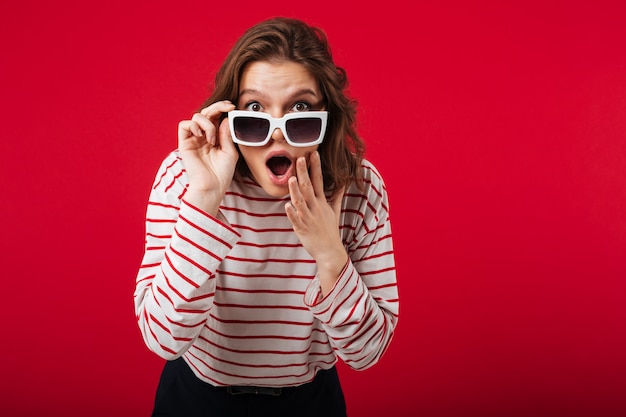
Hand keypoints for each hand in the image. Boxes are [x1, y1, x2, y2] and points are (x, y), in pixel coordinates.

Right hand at [177, 100, 236, 214]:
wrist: (212, 187)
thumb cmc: (222, 173)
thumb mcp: (230, 152)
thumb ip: (227, 135)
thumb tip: (225, 118)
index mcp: (215, 137)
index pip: (217, 117)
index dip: (223, 108)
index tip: (232, 107)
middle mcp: (204, 136)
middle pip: (207, 113)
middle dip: (217, 107)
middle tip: (227, 108)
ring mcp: (194, 139)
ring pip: (197, 117)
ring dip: (208, 124)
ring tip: (213, 140)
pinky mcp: (184, 144)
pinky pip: (184, 125)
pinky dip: (194, 125)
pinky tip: (202, 136)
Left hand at [285, 151, 346, 295]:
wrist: (329, 251)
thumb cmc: (330, 229)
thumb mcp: (335, 210)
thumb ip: (337, 195)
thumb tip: (343, 183)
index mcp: (322, 202)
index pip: (319, 181)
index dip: (315, 167)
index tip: (313, 154)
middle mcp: (315, 208)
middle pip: (308, 187)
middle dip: (303, 173)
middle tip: (299, 158)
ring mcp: (308, 218)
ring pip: (300, 202)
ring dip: (295, 191)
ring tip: (291, 179)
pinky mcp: (302, 229)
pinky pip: (296, 220)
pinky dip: (292, 213)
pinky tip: (287, 205)